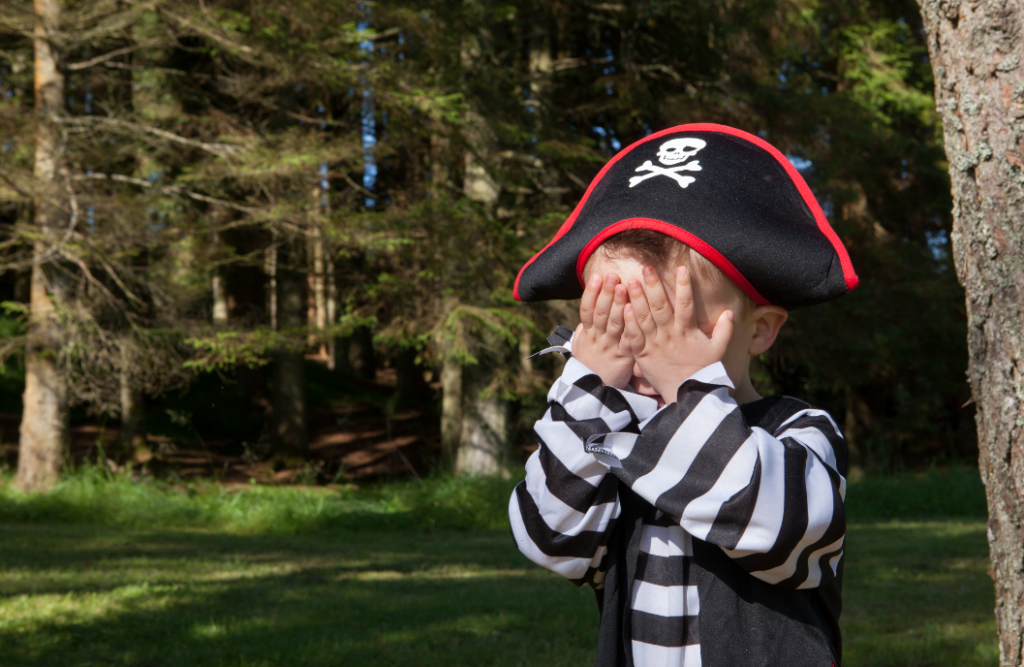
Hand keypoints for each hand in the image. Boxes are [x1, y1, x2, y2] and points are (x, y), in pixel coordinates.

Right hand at [571, 272, 633, 387]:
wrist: (594, 394)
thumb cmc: (591, 366)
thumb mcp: (582, 347)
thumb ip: (586, 330)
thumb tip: (587, 314)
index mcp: (587, 335)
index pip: (587, 310)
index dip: (591, 293)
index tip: (596, 276)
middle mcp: (597, 339)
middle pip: (601, 313)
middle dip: (606, 293)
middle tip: (612, 275)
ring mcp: (609, 347)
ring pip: (613, 323)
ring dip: (618, 304)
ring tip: (623, 286)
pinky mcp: (623, 357)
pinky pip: (626, 339)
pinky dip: (629, 326)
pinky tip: (633, 313)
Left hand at [622, 265, 733, 401]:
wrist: (687, 395)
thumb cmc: (703, 372)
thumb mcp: (718, 350)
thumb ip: (724, 330)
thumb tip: (730, 312)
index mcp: (687, 331)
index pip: (686, 303)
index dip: (684, 285)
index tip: (681, 267)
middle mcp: (669, 335)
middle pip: (660, 306)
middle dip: (653, 285)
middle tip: (646, 268)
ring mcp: (654, 344)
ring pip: (643, 318)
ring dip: (636, 299)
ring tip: (629, 281)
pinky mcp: (642, 355)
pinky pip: (633, 337)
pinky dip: (628, 323)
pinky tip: (623, 308)